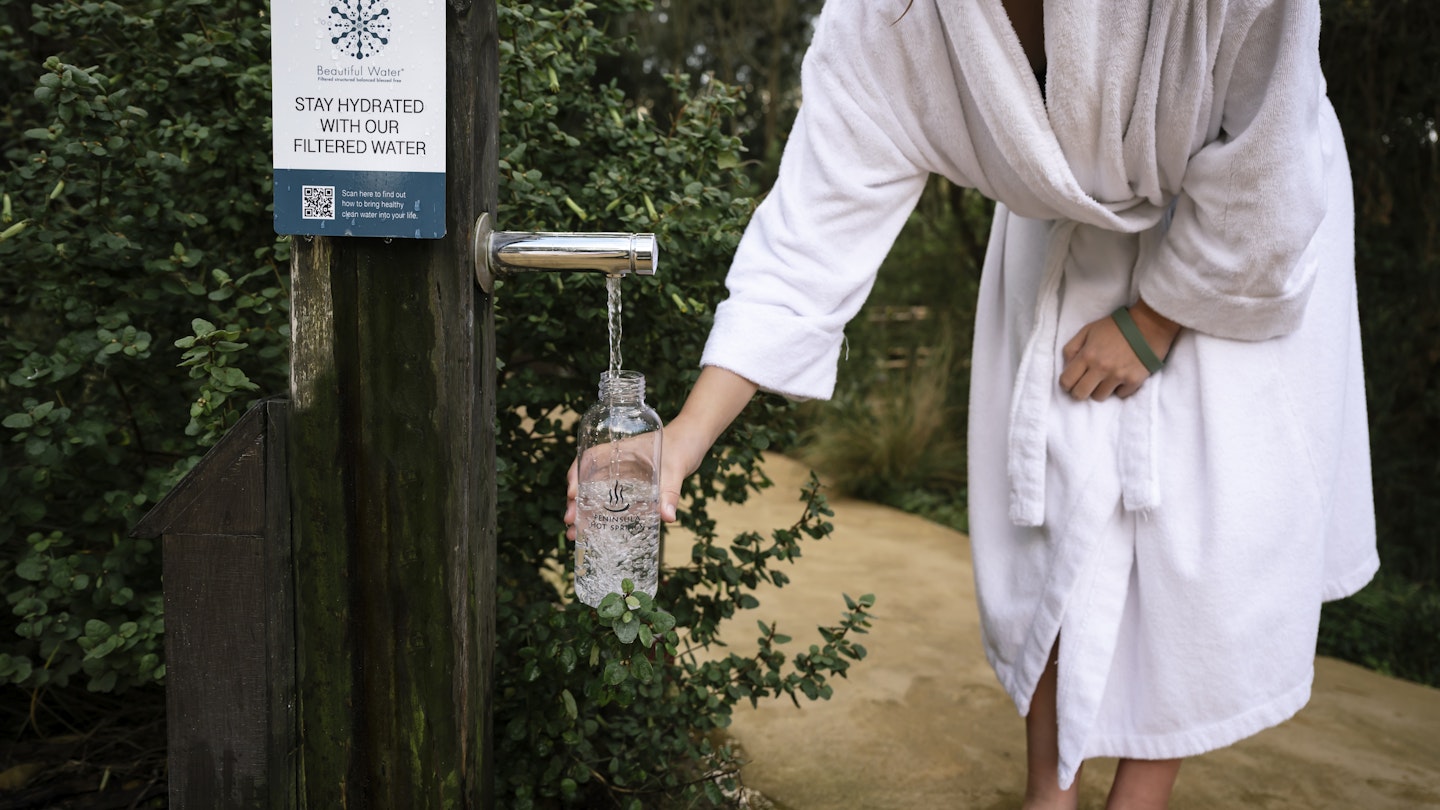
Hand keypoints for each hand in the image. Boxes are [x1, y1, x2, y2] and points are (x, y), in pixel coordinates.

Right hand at [564, 366, 758, 540]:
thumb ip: (671, 492)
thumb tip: (667, 517)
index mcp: (620, 450)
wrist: (693, 441)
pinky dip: (600, 513)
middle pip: (587, 480)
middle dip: (576, 502)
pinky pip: (610, 499)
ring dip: (583, 511)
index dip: (577, 476)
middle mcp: (616, 462)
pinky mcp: (631, 486)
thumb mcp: (677, 468)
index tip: (572, 495)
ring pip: (595, 492)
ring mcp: (622, 475)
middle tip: (570, 522)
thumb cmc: (683, 446)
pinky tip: (596, 530)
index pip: (590, 459)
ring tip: (574, 534)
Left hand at [1059, 299, 1179, 400]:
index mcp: (1087, 355)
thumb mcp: (1088, 330)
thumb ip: (1072, 347)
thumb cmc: (1116, 327)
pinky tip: (1121, 377)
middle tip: (1084, 385)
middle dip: (1079, 391)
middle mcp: (1101, 368)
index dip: (1065, 384)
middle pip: (1080, 394)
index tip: (1070, 381)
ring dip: (1099, 390)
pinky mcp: (1134, 381)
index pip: (1066, 381)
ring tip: (1104, 379)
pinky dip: (1119, 388)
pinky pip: (1120, 395)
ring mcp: (1118, 376)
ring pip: (1099, 397)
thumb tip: (1066, 365)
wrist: (1149, 325)